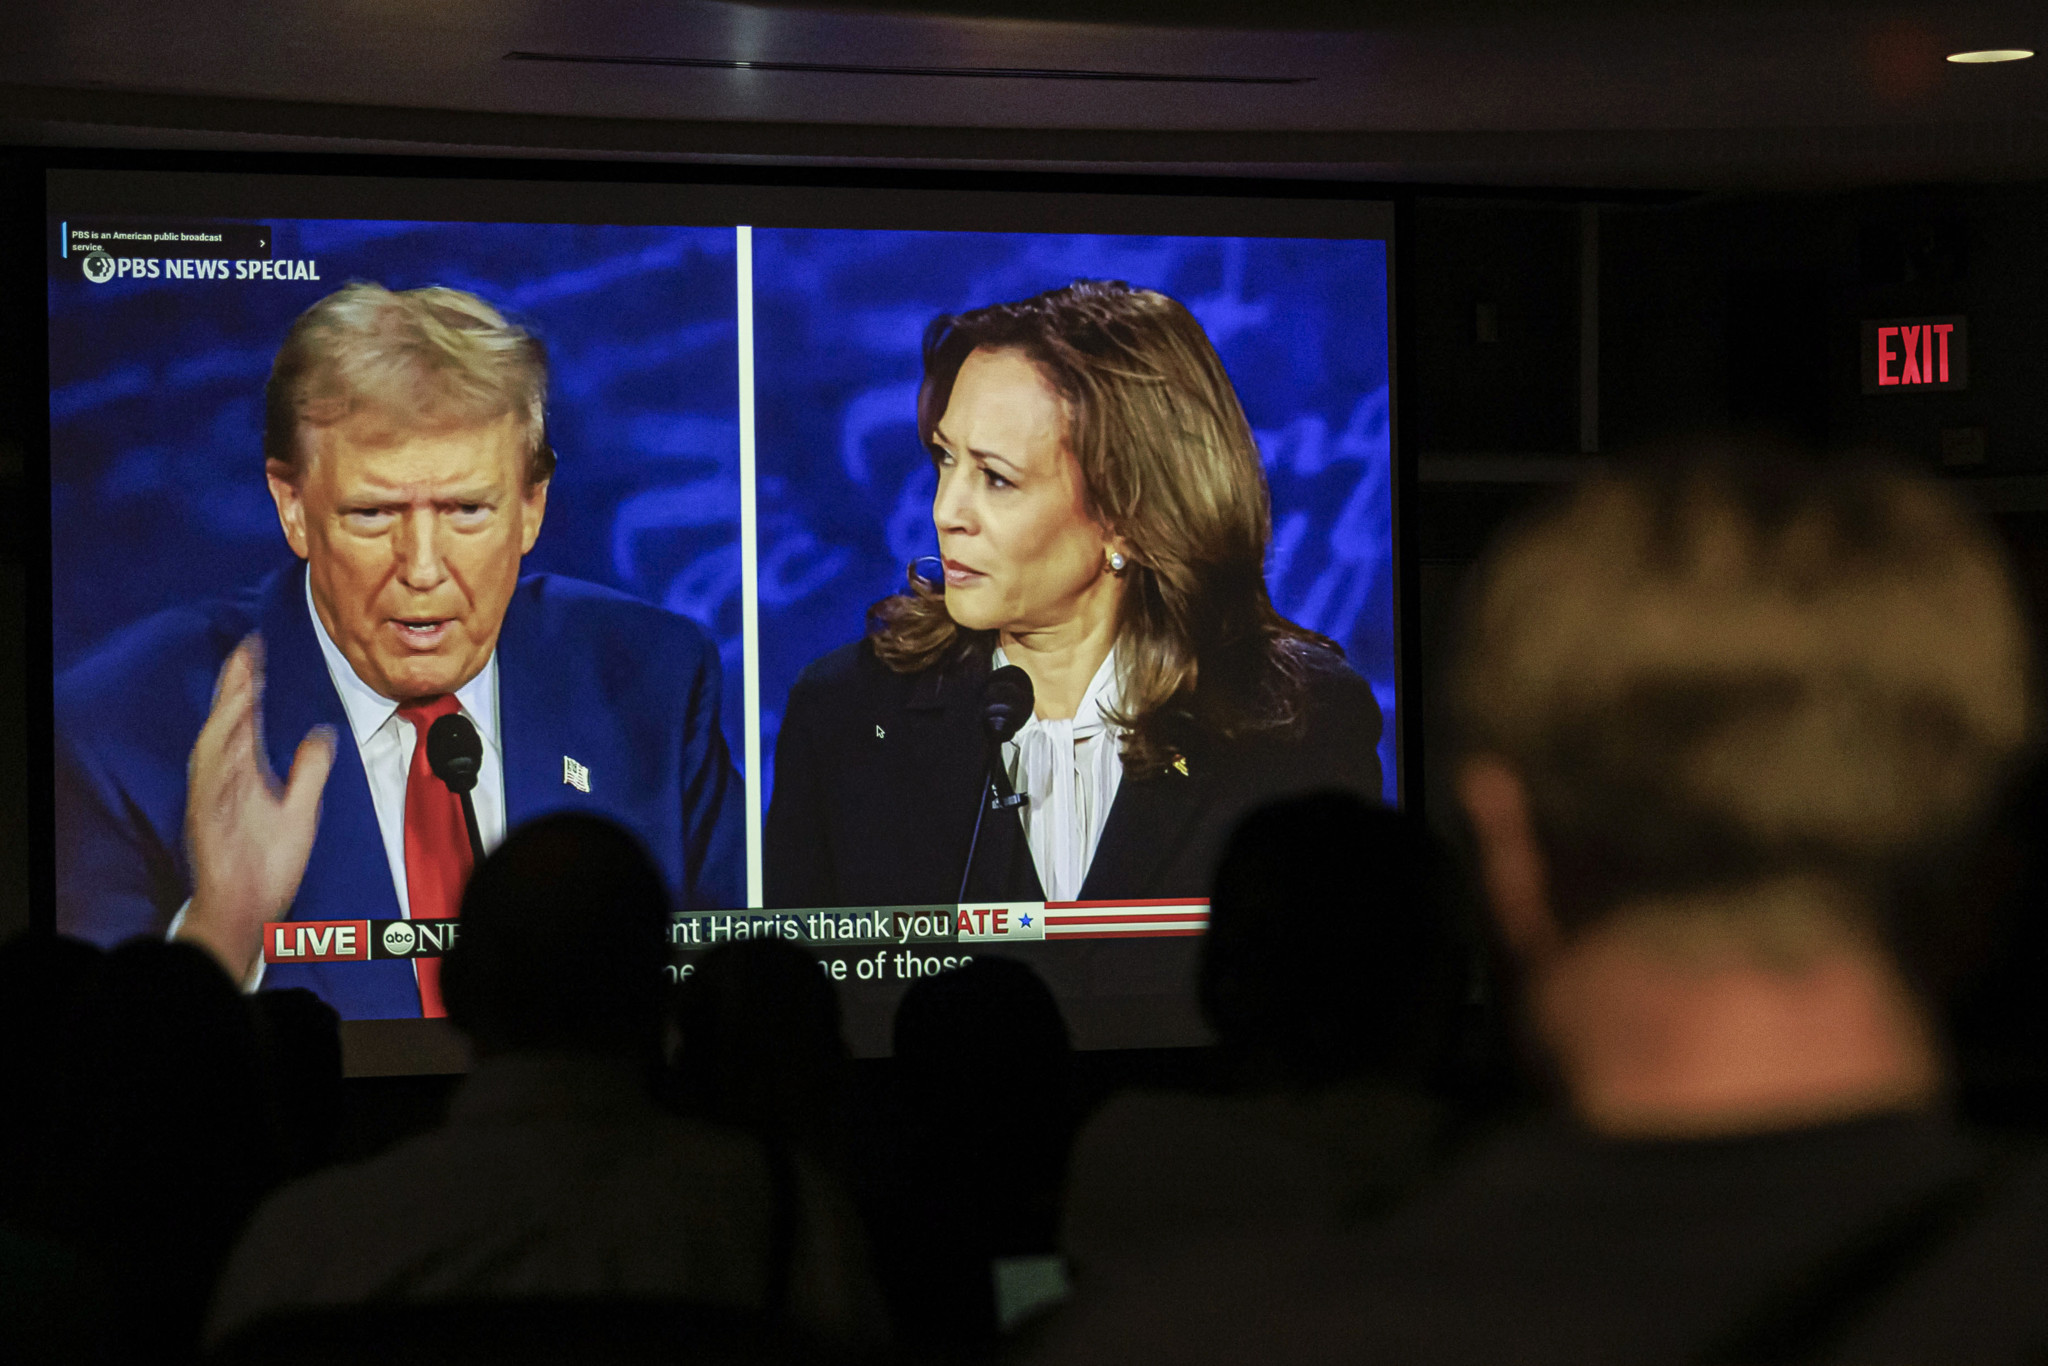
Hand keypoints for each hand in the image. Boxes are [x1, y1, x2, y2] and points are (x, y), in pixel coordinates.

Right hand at [178, 636, 335, 981]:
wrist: (252, 909)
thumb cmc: (269, 864)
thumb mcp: (302, 809)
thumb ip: (310, 770)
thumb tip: (321, 732)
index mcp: (246, 773)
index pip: (247, 720)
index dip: (251, 685)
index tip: (257, 651)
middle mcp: (227, 778)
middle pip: (228, 722)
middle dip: (235, 685)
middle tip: (246, 648)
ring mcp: (214, 796)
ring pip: (215, 744)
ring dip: (227, 711)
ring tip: (241, 679)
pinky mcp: (206, 817)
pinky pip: (210, 780)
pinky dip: (218, 753)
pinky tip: (228, 730)